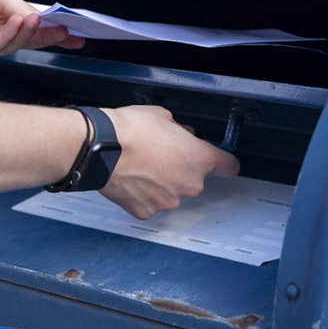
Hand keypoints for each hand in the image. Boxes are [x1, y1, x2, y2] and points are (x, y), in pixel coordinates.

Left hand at [0, 0, 83, 68]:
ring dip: (27, 30)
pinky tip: (16, 22)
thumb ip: (19, 7)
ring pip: (13, 45)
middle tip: (71, 35)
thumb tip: (42, 18)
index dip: (52, 28)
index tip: (75, 31)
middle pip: (26, 39)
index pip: (29, 24)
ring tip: (36, 18)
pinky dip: (7, 35)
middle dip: (50, 36)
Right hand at [99, 106, 239, 219]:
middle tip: (161, 155)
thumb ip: (181, 132)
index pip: (228, 166)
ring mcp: (168, 201)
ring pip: (172, 192)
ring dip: (162, 182)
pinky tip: (132, 179)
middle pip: (194, 179)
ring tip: (141, 166)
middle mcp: (189, 184)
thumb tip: (182, 137)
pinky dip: (143, 194)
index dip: (224, 162)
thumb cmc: (129, 130)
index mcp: (200, 159)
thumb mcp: (164, 117)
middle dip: (181, 169)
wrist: (99, 148)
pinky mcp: (146, 211)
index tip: (221, 162)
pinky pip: (151, 203)